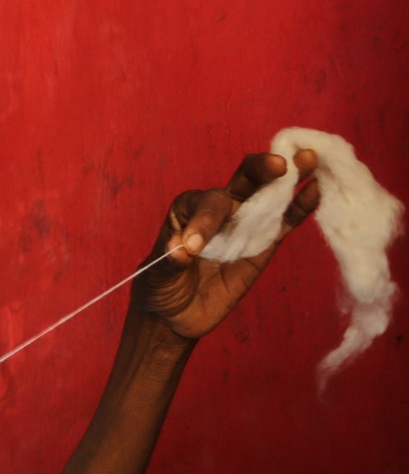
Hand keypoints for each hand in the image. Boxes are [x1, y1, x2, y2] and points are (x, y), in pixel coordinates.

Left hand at [134, 151, 319, 340]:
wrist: (176, 315)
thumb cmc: (161, 288)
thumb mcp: (157, 277)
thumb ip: (169, 262)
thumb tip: (180, 250)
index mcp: (189, 209)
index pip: (206, 203)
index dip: (205, 221)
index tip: (195, 248)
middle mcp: (220, 208)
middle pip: (244, 179)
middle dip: (260, 169)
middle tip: (277, 165)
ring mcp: (245, 224)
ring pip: (269, 194)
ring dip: (291, 176)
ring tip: (309, 158)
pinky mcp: (263, 244)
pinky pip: (284, 221)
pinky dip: (300, 206)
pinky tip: (316, 188)